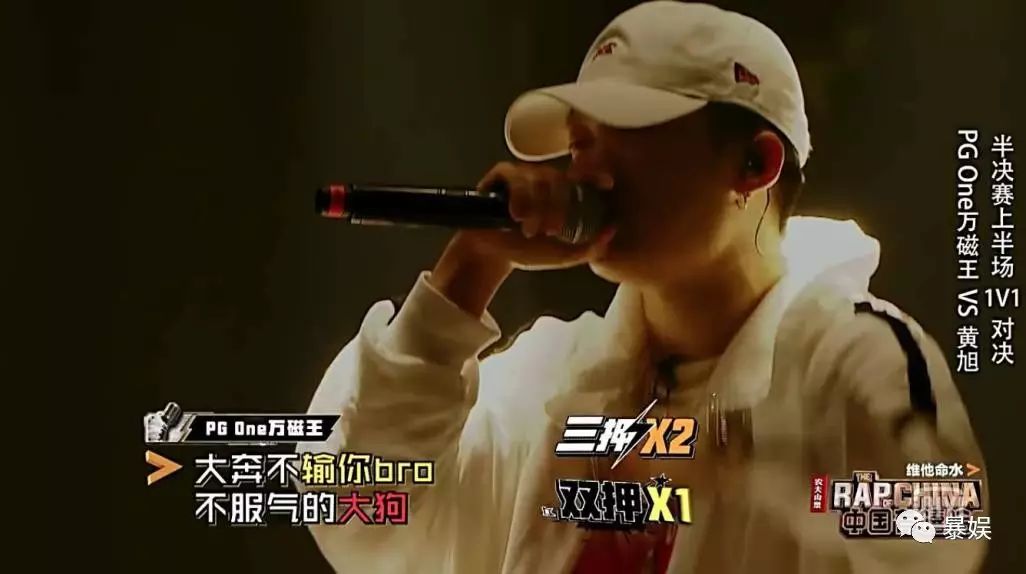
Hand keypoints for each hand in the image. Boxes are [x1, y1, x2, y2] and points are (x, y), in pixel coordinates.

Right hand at [457, 162, 616, 270]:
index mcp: (564, 194)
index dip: (596, 174)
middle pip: (561, 179)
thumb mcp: (564, 255)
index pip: (585, 175)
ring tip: (530, 230)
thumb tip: (612, 232)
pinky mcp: (501, 175)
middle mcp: (546, 180)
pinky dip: (518, 195)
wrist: (492, 256)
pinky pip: (513, 175)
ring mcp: (524, 175)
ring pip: (539, 177)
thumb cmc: (528, 252)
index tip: (607, 184)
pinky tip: (516, 215)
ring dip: (537, 205)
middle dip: (558, 205)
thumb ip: (590, 248)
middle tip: (552, 230)